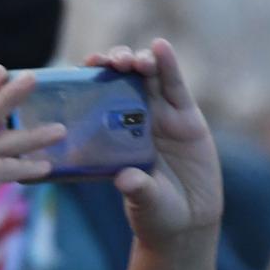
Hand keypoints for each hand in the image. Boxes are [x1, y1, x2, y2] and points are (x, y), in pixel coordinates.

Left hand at [83, 41, 222, 249]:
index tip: (79, 69)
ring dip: (139, 60)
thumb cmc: (156, 213)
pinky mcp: (186, 117)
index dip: (88, 79)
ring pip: (148, 77)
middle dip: (114, 63)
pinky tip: (160, 47)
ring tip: (133, 60)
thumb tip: (125, 180)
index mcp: (112, 135)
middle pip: (121, 79)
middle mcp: (134, 119)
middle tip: (109, 62)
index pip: (96, 98)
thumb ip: (136, 190)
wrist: (190, 222)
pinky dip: (168, 64)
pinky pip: (176, 86)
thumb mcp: (144, 202)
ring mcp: (161, 115)